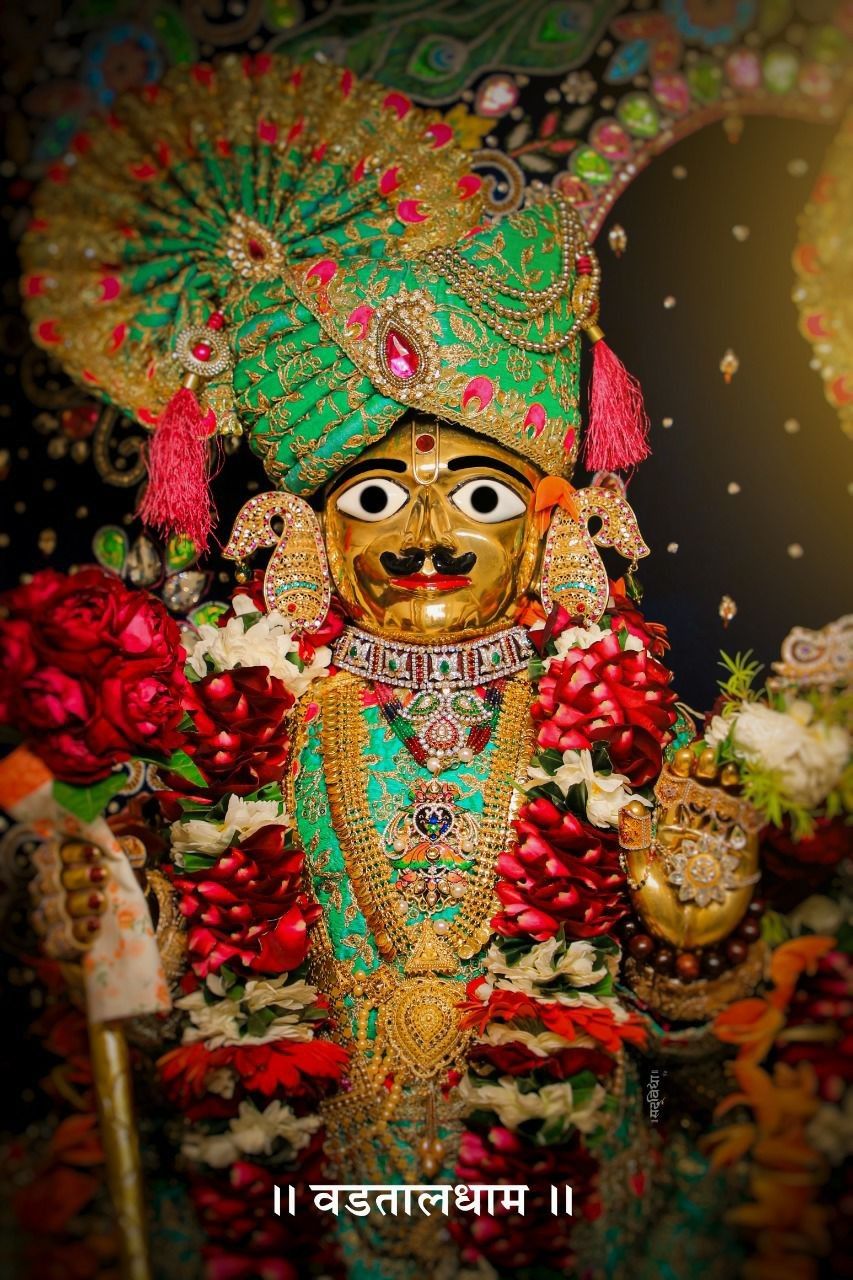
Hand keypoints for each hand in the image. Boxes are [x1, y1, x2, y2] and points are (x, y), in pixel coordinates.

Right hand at [30, 837, 109, 959]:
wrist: (118, 940)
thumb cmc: (115, 898)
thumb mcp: (115, 873)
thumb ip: (106, 852)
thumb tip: (102, 830)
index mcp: (58, 868)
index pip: (53, 854)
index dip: (73, 852)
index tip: (96, 854)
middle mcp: (48, 891)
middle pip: (54, 880)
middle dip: (79, 877)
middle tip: (102, 876)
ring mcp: (48, 918)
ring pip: (56, 908)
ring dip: (80, 903)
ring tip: (101, 902)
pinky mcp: (54, 944)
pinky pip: (58, 939)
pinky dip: (78, 932)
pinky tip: (95, 928)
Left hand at [619, 746, 761, 949]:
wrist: (686, 940)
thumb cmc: (656, 907)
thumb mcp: (639, 874)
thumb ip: (637, 841)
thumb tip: (632, 805)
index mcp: (666, 830)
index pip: (673, 792)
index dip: (678, 772)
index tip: (682, 754)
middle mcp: (693, 831)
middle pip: (700, 792)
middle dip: (703, 772)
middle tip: (707, 753)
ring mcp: (718, 842)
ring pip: (723, 806)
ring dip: (726, 786)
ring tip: (727, 767)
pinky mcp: (740, 858)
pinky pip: (745, 830)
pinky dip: (747, 812)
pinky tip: (747, 796)